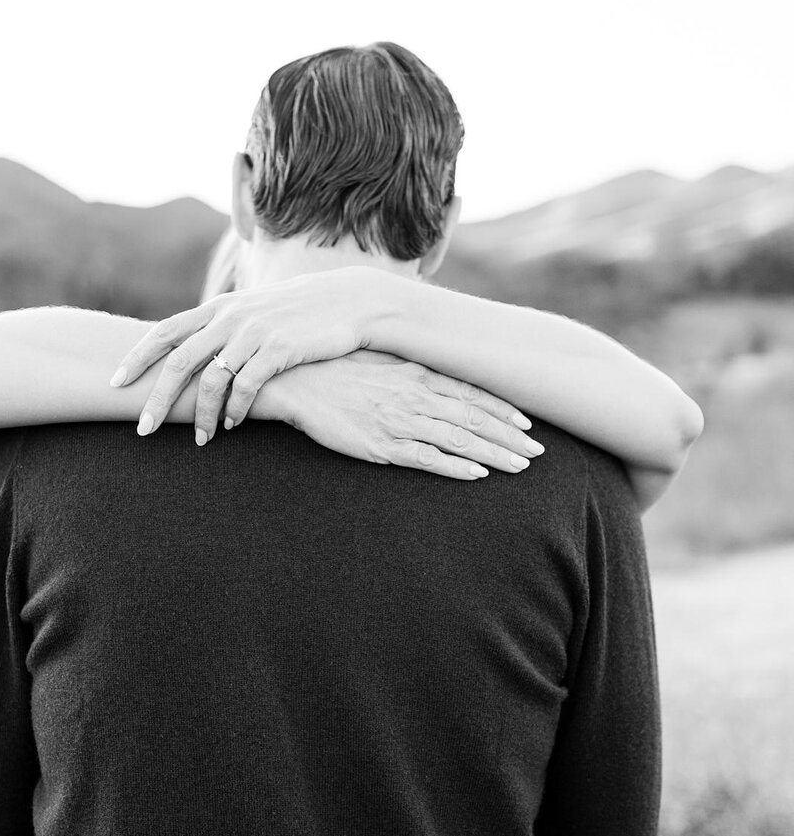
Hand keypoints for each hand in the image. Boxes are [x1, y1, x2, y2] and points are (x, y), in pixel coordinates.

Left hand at [110, 268, 377, 436]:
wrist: (347, 301)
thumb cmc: (297, 312)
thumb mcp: (253, 312)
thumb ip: (222, 328)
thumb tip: (192, 352)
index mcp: (218, 308)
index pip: (164, 331)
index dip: (137, 358)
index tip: (114, 384)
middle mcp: (230, 317)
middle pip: (179, 361)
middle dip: (157, 399)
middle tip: (143, 429)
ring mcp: (254, 332)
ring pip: (212, 379)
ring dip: (201, 415)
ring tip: (200, 440)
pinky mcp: (280, 349)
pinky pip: (247, 387)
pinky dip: (236, 410)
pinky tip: (232, 425)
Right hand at [270, 351, 543, 479]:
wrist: (296, 380)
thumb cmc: (336, 368)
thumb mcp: (379, 360)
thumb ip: (410, 368)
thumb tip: (433, 374)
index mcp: (416, 373)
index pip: (471, 392)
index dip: (503, 409)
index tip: (528, 422)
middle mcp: (414, 395)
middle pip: (474, 417)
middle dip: (509, 436)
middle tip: (539, 452)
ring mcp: (399, 420)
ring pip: (458, 439)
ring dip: (493, 454)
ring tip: (520, 467)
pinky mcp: (381, 445)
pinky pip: (426, 459)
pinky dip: (455, 467)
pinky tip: (478, 475)